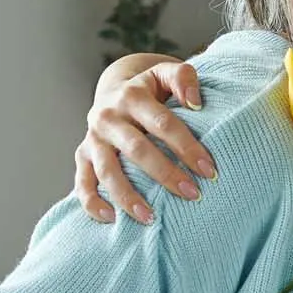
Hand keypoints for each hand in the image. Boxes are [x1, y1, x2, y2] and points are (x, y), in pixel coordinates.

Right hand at [75, 55, 213, 223]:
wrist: (115, 88)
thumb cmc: (151, 88)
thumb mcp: (166, 72)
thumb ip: (183, 78)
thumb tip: (195, 101)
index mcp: (131, 95)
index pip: (163, 124)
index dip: (187, 147)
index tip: (210, 171)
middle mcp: (108, 117)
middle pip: (137, 150)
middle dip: (166, 174)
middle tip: (193, 194)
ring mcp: (93, 139)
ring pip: (107, 171)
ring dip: (128, 197)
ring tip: (151, 218)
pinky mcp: (82, 156)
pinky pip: (82, 183)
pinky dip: (92, 203)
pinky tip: (112, 219)